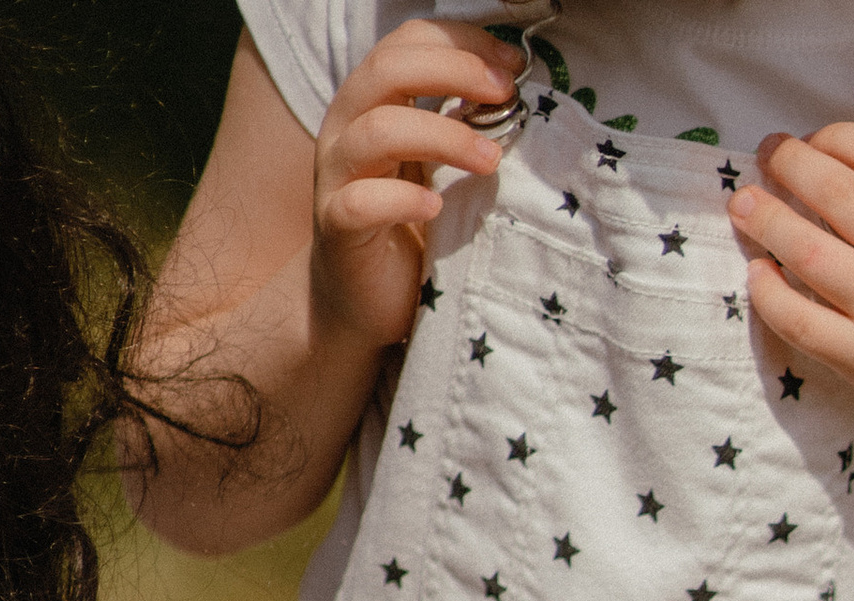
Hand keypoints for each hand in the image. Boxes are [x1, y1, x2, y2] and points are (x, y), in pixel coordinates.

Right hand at [312, 20, 516, 353]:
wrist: (364, 303)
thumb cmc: (409, 230)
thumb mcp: (438, 167)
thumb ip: (461, 127)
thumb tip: (516, 96)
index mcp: (373, 102)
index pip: (408, 43)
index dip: (461, 42)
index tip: (514, 65)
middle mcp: (347, 127)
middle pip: (388, 69)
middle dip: (453, 71)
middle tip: (504, 95)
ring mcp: (337, 176)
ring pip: (377, 130)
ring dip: (442, 136)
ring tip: (490, 160)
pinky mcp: (337, 227)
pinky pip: (362, 202)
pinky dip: (403, 200)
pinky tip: (436, 207)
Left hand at [727, 126, 853, 438]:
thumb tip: (843, 169)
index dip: (834, 136)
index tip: (814, 140)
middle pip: (834, 190)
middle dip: (789, 162)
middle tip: (768, 155)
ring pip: (806, 250)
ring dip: (764, 218)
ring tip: (744, 203)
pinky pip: (799, 320)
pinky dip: (768, 293)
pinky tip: (758, 273)